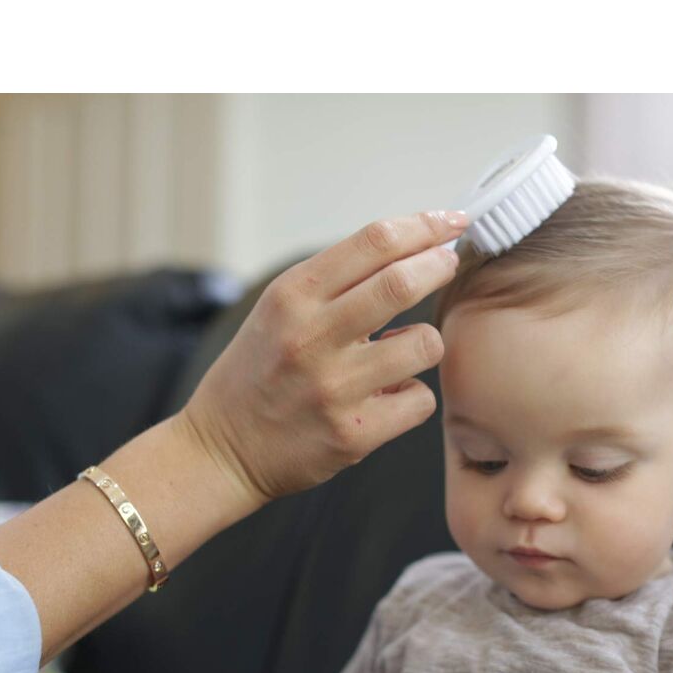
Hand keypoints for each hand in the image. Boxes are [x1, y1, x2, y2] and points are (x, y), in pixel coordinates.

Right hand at [180, 210, 466, 506]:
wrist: (222, 450)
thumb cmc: (260, 372)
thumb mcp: (278, 310)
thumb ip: (335, 281)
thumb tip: (411, 246)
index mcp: (292, 296)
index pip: (374, 242)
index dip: (424, 226)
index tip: (450, 222)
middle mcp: (311, 337)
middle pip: (403, 282)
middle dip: (440, 265)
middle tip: (450, 262)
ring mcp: (333, 387)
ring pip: (424, 343)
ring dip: (425, 341)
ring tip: (403, 350)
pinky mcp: (353, 433)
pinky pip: (419, 400)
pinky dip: (412, 395)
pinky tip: (388, 396)